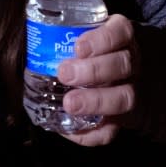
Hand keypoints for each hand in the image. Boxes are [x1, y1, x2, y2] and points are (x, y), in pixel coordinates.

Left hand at [55, 14, 137, 146]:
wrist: (133, 80)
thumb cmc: (93, 52)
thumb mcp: (88, 35)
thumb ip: (67, 34)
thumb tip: (32, 36)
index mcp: (122, 37)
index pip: (121, 32)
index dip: (102, 39)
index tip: (78, 48)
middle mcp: (131, 63)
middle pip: (123, 65)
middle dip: (94, 70)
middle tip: (64, 73)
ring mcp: (133, 91)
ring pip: (124, 97)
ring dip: (95, 101)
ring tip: (69, 103)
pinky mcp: (124, 120)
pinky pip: (112, 131)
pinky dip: (91, 134)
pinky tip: (70, 131)